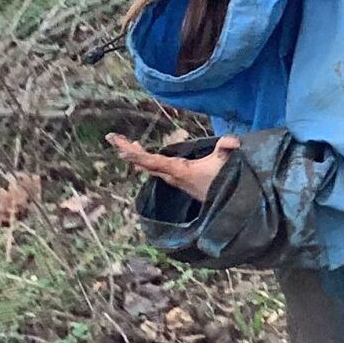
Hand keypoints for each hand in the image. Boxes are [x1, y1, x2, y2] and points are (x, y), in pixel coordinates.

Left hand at [107, 133, 238, 202]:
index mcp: (179, 171)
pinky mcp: (177, 179)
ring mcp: (173, 178)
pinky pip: (155, 167)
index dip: (137, 155)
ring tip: (123, 143)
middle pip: (144, 162)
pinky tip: (143, 154)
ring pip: (148, 165)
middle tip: (111, 137)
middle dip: (128, 150)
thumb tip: (232, 141)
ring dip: (135, 154)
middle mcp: (172, 175)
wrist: (227, 205)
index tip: (120, 149)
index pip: (153, 161)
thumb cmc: (224, 184)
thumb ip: (227, 149)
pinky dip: (145, 159)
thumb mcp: (226, 164)